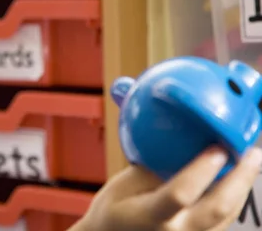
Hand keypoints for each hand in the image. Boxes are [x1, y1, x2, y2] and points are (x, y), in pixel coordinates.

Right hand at [72, 146, 261, 230]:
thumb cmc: (113, 212)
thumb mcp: (123, 184)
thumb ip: (154, 169)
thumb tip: (184, 141)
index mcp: (150, 217)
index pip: (181, 193)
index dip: (202, 170)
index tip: (216, 147)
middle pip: (218, 208)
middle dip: (240, 178)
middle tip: (252, 153)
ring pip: (228, 215)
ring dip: (242, 187)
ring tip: (250, 161)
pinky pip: (224, 220)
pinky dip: (233, 198)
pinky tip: (235, 180)